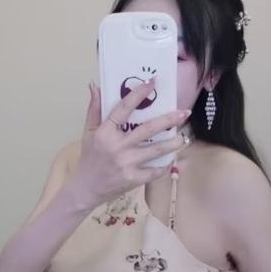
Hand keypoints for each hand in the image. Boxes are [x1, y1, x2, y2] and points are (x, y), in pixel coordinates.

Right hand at [70, 78, 189, 208]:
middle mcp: (117, 146)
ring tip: (185, 138)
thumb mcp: (88, 132)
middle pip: (148, 129)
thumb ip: (94, 109)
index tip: (153, 82)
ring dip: (173, 144)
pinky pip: (154, 171)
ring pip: (156, 150)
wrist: (85, 189)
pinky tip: (172, 159)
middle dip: (169, 120)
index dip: (139, 94)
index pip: (124, 108)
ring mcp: (126, 163)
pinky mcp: (133, 179)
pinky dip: (165, 166)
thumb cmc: (89, 158)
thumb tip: (95, 86)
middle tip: (184, 112)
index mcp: (105, 132)